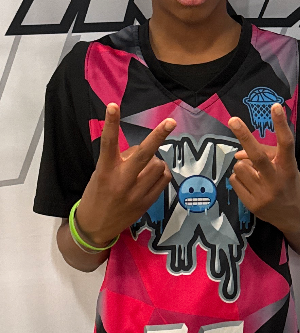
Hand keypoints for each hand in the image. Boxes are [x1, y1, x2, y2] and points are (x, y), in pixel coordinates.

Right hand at [76, 103, 175, 245]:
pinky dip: (161, 172)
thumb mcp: (101, 174)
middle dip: (158, 135)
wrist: (95, 227)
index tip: (113, 105)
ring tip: (145, 167)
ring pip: (158, 164)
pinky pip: (164, 178)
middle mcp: (121, 180)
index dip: (111, 123)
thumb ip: (119, 160)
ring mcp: (136, 193)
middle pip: (144, 154)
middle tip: (171, 122)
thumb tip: (142, 150)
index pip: (108, 142)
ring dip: (155, 160)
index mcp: (105, 170)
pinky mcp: (147, 202)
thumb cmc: (97, 194)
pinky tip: (153, 175)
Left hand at [228, 103, 299, 233]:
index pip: (286, 143)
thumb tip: (238, 153)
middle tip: (233, 120)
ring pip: (240, 166)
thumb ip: (267, 155)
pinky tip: (251, 185)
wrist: (297, 219)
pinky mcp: (252, 205)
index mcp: (289, 168)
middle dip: (244, 136)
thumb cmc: (290, 185)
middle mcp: (277, 181)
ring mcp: (263, 195)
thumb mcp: (287, 168)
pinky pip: (234, 180)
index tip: (275, 106)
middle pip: (257, 156)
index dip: (281, 124)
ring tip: (255, 174)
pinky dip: (239, 178)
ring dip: (243, 166)